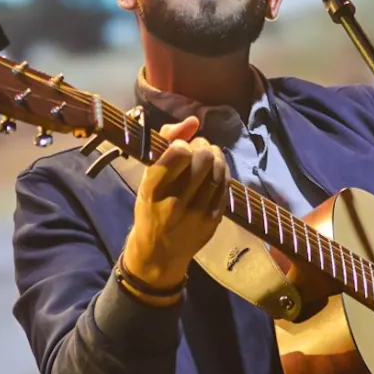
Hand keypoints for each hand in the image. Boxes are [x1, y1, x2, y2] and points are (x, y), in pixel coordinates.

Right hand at [121, 116, 229, 298]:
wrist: (159, 252)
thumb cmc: (150, 209)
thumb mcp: (147, 178)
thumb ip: (166, 144)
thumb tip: (193, 121)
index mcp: (153, 190)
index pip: (179, 152)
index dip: (182, 143)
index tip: (178, 149)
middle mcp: (176, 202)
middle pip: (204, 157)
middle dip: (202, 147)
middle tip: (196, 151)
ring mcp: (199, 212)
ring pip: (219, 169)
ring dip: (214, 157)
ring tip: (206, 159)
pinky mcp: (215, 219)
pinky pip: (226, 184)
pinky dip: (222, 172)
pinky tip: (214, 173)